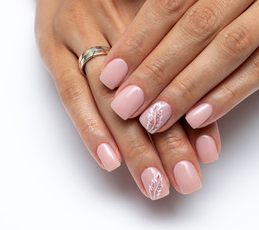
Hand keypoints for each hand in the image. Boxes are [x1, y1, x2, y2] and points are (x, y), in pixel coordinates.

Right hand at [35, 0, 220, 198]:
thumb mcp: (149, 15)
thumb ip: (173, 56)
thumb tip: (200, 110)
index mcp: (151, 15)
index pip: (177, 77)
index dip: (194, 117)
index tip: (207, 156)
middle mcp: (117, 22)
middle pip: (147, 93)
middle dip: (168, 143)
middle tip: (184, 181)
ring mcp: (80, 33)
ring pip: (111, 99)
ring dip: (134, 146)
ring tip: (154, 183)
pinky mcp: (51, 43)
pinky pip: (70, 91)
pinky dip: (89, 128)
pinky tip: (108, 159)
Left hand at [101, 0, 258, 132]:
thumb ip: (170, 13)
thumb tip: (123, 58)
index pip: (169, 3)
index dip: (138, 41)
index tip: (112, 77)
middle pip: (197, 28)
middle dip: (158, 72)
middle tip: (127, 106)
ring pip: (230, 49)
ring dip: (188, 89)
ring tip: (156, 119)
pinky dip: (229, 94)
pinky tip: (198, 118)